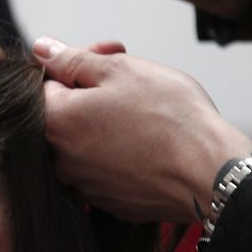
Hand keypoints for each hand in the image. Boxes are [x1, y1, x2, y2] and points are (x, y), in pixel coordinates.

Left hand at [34, 36, 251, 221]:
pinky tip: (149, 142)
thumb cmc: (170, 118)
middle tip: (131, 79)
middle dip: (92, 91)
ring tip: (145, 111)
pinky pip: (106, 169)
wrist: (209, 172)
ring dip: (107, 122)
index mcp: (55, 122)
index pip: (48, 81)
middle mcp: (60, 160)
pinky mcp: (109, 202)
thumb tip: (42, 48)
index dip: (81, 63)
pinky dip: (121, 152)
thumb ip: (72, 59)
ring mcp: (84, 185)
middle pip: (66, 114)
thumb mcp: (120, 70)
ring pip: (86, 143)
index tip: (112, 56)